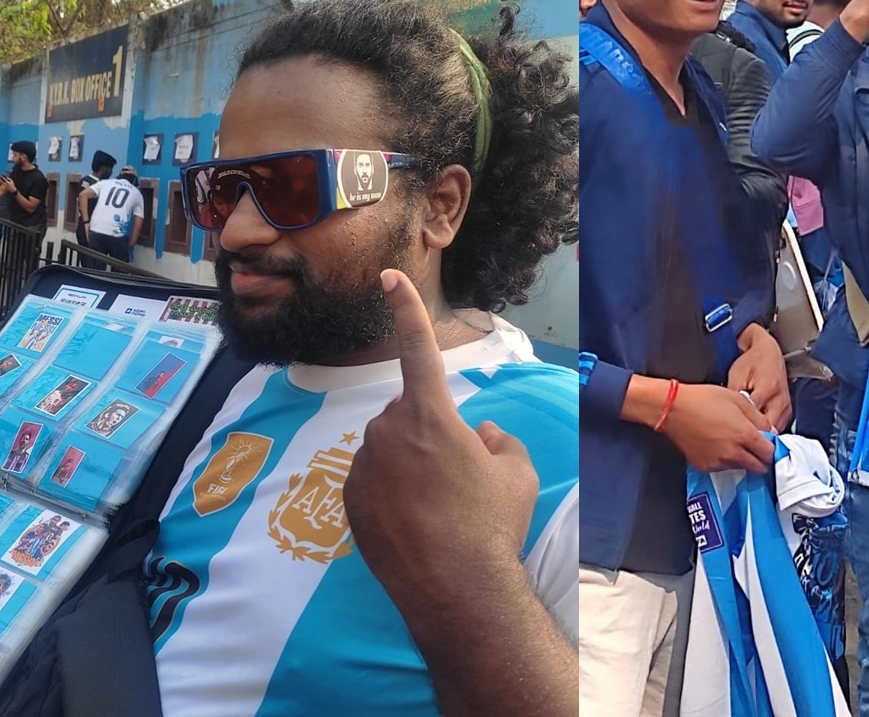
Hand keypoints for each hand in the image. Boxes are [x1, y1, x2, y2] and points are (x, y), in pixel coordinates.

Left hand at [343, 270, 538, 610]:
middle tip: (457, 482)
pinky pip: (371, 483)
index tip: (387, 278)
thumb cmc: (493, 525)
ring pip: (388, 452)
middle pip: (408, 418)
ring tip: (438, 512)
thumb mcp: (519, 474)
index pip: (418, 349)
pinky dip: (390, 496)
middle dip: (429, 437)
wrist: (457, 590)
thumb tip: (482, 434)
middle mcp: (388, 432)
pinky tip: (415, 528)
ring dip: (408, 468)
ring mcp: (363, 468)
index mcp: (431, 416)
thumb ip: (500, 441)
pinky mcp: (348, 501)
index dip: (405, 309)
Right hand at [661, 382, 774, 472]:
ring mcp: (718, 462)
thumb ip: (758, 418)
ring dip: (743, 458)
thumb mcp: (737, 400)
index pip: (769, 453)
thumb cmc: (701, 399)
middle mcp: (733, 453)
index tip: (769, 443)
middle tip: (755, 446)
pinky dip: (725, 460)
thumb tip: (770, 431)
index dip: (772, 448)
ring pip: (741, 467)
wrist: (672, 408)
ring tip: (731, 440)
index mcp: (744, 435)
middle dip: (761, 458)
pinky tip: (717, 444)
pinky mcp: (705, 466)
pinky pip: (723, 467)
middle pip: (759, 467)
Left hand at [727, 325, 792, 431]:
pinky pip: (778, 427)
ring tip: (746, 438)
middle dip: (755, 436)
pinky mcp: (788, 410)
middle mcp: (781, 399)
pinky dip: (767, 431)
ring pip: (775, 431)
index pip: (756, 418)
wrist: (768, 352)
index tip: (734, 436)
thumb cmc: (752, 362)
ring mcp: (786, 406)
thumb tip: (730, 417)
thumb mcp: (736, 376)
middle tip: (739, 441)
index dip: (744, 429)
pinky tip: (755, 431)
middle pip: (769, 429)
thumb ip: (734, 398)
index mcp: (768, 389)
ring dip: (762, 435)